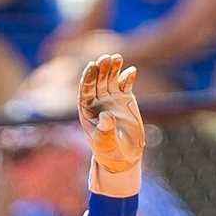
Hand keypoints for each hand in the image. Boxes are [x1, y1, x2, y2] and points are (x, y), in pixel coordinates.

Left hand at [78, 54, 142, 186]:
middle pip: (97, 82)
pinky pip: (125, 84)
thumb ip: (105, 129)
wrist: (123, 156)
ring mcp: (111, 99)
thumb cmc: (109, 152)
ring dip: (113, 68)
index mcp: (86, 112)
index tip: (91, 66)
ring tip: (117, 58)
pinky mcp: (125, 98)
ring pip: (110, 79)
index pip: (85, 92)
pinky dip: (127, 77)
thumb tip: (106, 115)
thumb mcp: (105, 143)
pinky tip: (131, 71)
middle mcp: (97, 102)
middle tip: (106, 58)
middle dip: (101, 70)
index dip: (87, 79)